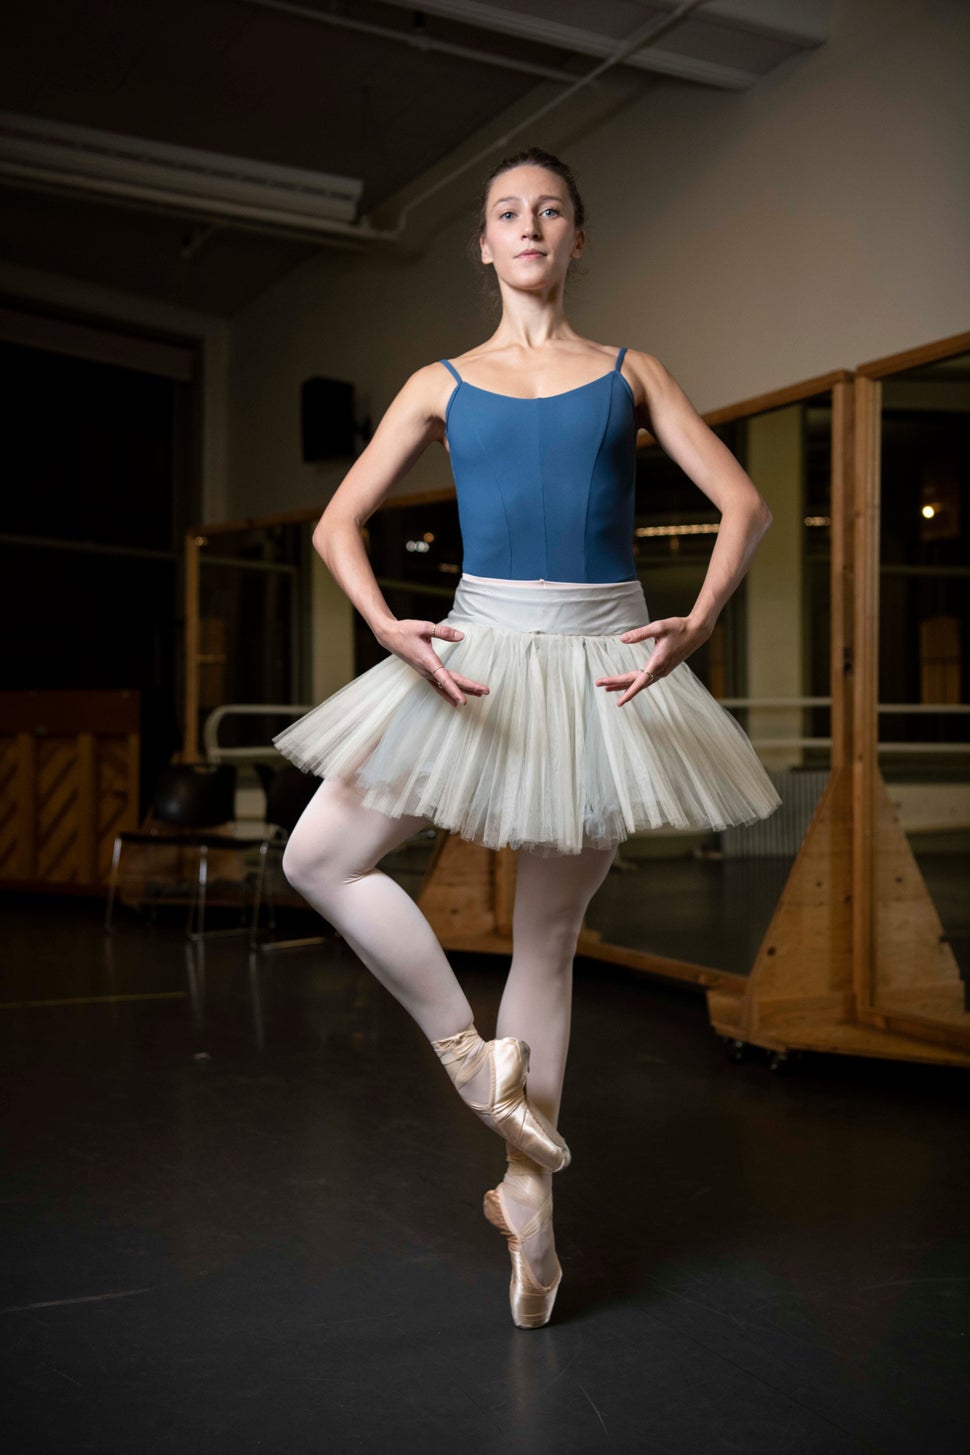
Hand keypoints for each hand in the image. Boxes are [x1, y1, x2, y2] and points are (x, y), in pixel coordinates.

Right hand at [378, 619, 489, 707]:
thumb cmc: (405, 630)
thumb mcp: (425, 627)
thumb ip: (444, 632)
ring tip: (478, 695)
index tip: (464, 701)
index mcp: (428, 660)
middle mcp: (427, 670)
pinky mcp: (424, 672)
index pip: (444, 678)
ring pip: (446, 686)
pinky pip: (438, 686)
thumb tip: (461, 636)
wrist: (389, 636)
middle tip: (486, 691)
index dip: (455, 690)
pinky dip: (448, 693)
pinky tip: (455, 701)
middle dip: (469, 688)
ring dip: (462, 690)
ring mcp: (425, 673)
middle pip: (450, 683)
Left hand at [595, 614, 712, 706]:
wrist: (697, 631)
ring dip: (624, 685)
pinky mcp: (664, 668)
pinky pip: (646, 679)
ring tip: (608, 688)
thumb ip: (639, 634)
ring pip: (640, 683)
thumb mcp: (658, 627)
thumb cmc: (678, 627)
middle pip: (635, 682)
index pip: (639, 682)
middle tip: (599, 684)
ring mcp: (663, 671)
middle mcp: (660, 670)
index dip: (628, 693)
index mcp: (657, 662)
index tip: (618, 702)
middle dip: (616, 684)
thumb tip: (621, 639)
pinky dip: (634, 683)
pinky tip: (627, 684)